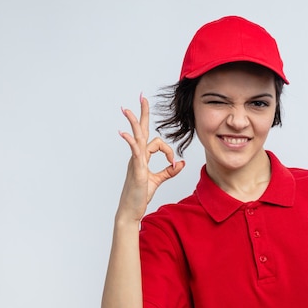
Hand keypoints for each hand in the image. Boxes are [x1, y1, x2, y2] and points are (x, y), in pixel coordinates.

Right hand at [116, 94, 184, 222]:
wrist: (131, 210)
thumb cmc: (140, 195)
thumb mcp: (158, 180)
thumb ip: (169, 171)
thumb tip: (181, 163)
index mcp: (142, 157)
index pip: (157, 143)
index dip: (168, 150)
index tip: (173, 163)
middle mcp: (137, 156)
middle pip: (141, 130)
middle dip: (143, 113)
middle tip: (142, 97)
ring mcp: (135, 162)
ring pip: (136, 138)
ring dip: (133, 123)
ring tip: (127, 109)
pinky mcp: (136, 170)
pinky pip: (134, 154)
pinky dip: (131, 143)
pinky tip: (126, 135)